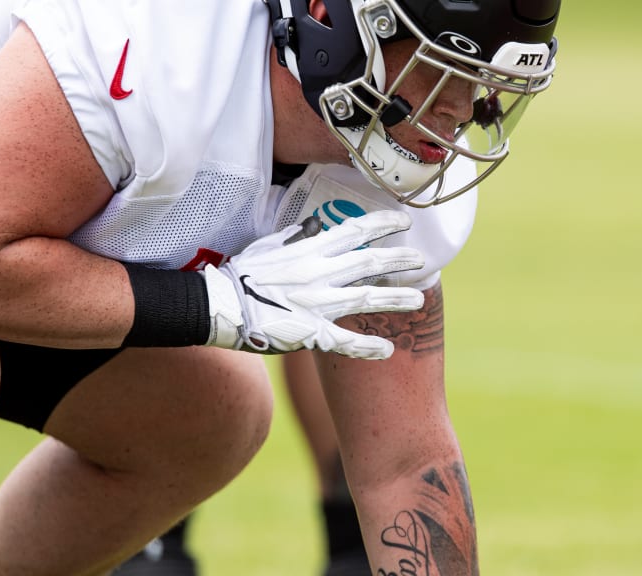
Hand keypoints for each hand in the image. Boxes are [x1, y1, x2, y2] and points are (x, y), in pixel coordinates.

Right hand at [203, 210, 423, 358]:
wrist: (219, 305)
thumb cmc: (242, 274)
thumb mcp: (270, 246)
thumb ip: (298, 236)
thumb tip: (317, 223)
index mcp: (309, 250)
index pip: (355, 230)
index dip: (383, 224)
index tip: (406, 220)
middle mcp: (318, 273)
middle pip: (369, 262)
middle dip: (399, 260)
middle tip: (422, 260)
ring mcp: (316, 304)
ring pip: (366, 298)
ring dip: (395, 299)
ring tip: (419, 301)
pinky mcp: (310, 333)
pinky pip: (345, 341)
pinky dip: (367, 347)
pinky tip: (388, 350)